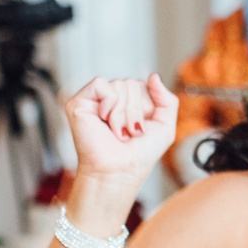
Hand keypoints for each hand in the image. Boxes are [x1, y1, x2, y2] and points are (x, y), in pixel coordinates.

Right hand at [63, 75, 177, 190]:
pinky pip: (101, 84)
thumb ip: (167, 99)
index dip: (147, 107)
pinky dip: (109, 104)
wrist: (119, 172)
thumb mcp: (165, 126)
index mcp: (129, 102)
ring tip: (117, 132)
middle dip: (135, 111)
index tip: (139, 130)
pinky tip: (104, 120)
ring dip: (123, 114)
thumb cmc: (139, 155)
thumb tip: (153, 76)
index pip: (143, 85)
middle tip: (127, 133)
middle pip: (131, 83)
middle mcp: (111, 99)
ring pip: (119, 85)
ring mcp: (95, 100)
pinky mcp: (80, 102)